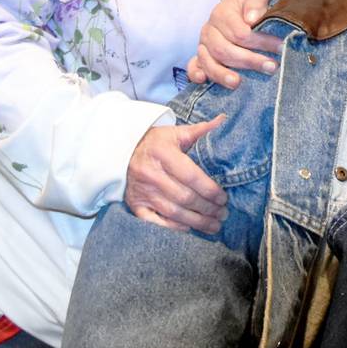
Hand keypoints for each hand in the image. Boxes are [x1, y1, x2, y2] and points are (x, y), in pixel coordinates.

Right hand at [125, 118, 228, 233]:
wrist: (122, 152)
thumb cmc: (155, 143)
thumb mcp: (175, 132)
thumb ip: (200, 130)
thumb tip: (223, 120)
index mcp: (163, 153)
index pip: (191, 176)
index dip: (209, 189)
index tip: (224, 198)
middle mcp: (151, 174)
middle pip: (184, 197)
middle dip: (207, 209)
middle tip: (223, 214)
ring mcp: (142, 192)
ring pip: (173, 212)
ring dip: (196, 221)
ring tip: (214, 225)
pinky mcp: (135, 204)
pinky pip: (155, 221)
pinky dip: (173, 227)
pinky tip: (189, 228)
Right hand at [188, 0, 283, 87]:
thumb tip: (251, 19)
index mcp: (223, 10)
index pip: (238, 32)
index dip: (259, 41)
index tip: (279, 47)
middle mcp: (211, 27)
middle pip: (223, 48)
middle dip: (248, 60)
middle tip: (272, 66)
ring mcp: (206, 41)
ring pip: (208, 59)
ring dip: (221, 73)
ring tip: (237, 83)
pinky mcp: (205, 53)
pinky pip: (194, 64)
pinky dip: (195, 72)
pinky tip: (202, 80)